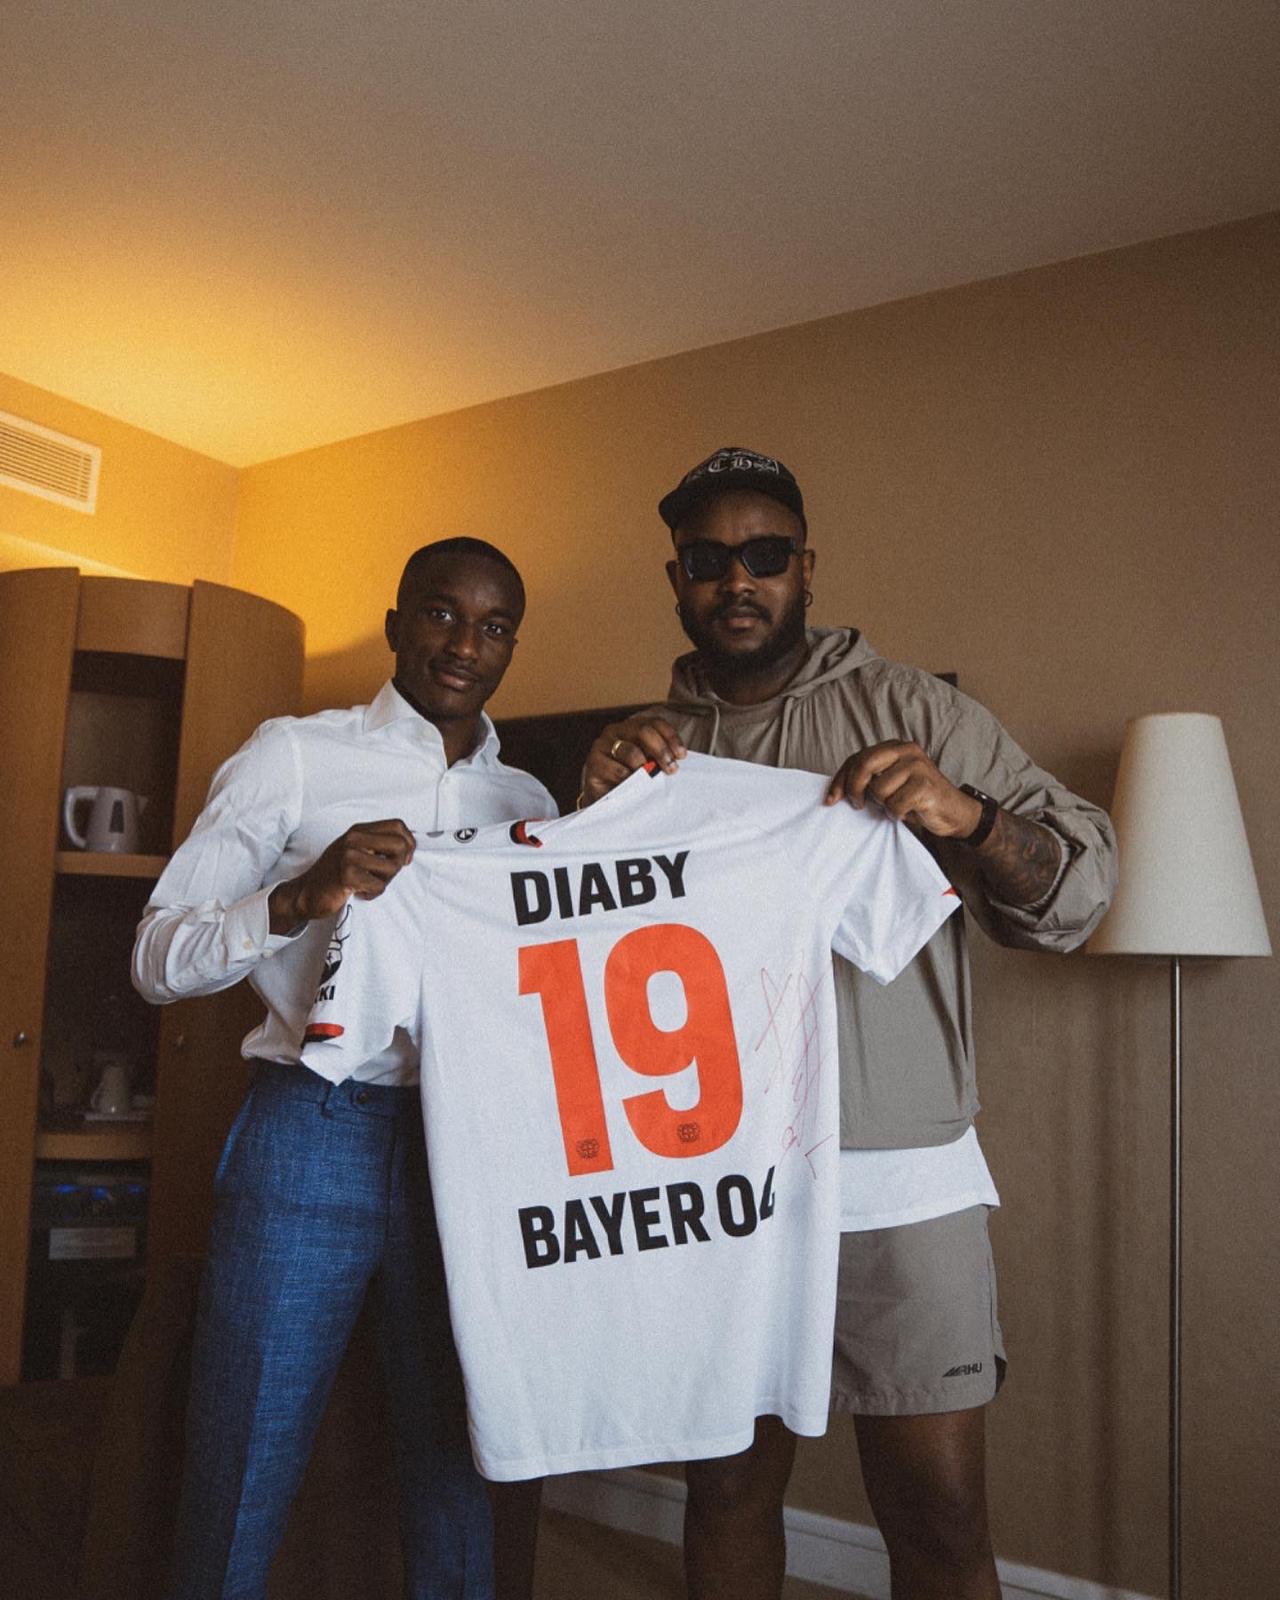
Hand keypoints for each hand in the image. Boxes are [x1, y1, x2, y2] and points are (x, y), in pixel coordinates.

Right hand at [268, 819, 415, 931]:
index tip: (404, 859)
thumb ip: (378, 844)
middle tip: (384, 875)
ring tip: (368, 884)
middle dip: (398, 865)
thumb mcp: (355, 850)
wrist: (306, 892)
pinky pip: (378, 885)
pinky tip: (359, 892)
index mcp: (358, 830)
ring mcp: (349, 855)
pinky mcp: (346, 874)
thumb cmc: (335, 873)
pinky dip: (373, 893)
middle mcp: (354, 838)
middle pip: (400, 845)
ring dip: (384, 882)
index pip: (398, 825)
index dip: (409, 843)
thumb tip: (410, 845)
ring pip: (392, 867)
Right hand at [578, 716, 687, 807]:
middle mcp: (616, 731)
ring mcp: (602, 745)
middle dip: (661, 750)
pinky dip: (631, 779)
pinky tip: (635, 787)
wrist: (605, 798)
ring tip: (652, 780)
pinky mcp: (594, 762)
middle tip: (671, 769)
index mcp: (631, 727)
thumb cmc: (631, 779)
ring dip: (646, 768)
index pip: (655, 722)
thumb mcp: (649, 764)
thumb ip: (661, 756)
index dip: (671, 737)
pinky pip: (618, 770)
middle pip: (644, 731)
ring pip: (631, 751)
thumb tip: (679, 757)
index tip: (682, 755)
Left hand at [824, 741, 982, 839]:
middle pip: (864, 765)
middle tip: (858, 805)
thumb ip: (870, 778)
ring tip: (896, 806)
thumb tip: (836, 792)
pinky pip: (894, 804)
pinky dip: (896, 814)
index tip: (831, 799)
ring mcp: (917, 766)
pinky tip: (906, 813)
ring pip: (879, 790)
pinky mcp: (925, 785)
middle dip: (854, 788)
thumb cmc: (917, 798)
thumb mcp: (891, 783)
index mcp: (895, 747)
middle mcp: (906, 751)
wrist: (953, 812)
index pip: (857, 758)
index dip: (840, 779)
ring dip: (883, 805)